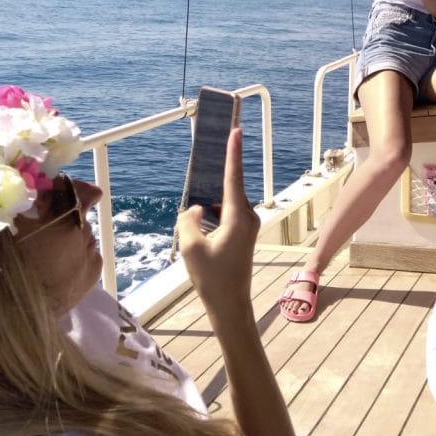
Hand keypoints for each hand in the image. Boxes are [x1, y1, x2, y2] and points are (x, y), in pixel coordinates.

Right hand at [176, 128, 260, 306]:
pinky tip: (199, 227)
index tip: (236, 130)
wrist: (231, 306)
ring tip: (195, 214)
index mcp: (237, 216)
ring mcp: (247, 226)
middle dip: (212, 181)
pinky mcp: (243, 234)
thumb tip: (197, 208)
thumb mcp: (191, 247)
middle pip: (226, 189)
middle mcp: (246, 217)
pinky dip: (212, 215)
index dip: (233, 152)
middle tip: (204, 164)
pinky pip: (225, 215)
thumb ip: (189, 219)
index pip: (233, 177)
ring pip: (223, 204)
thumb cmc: (213, 279)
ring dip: (209, 205)